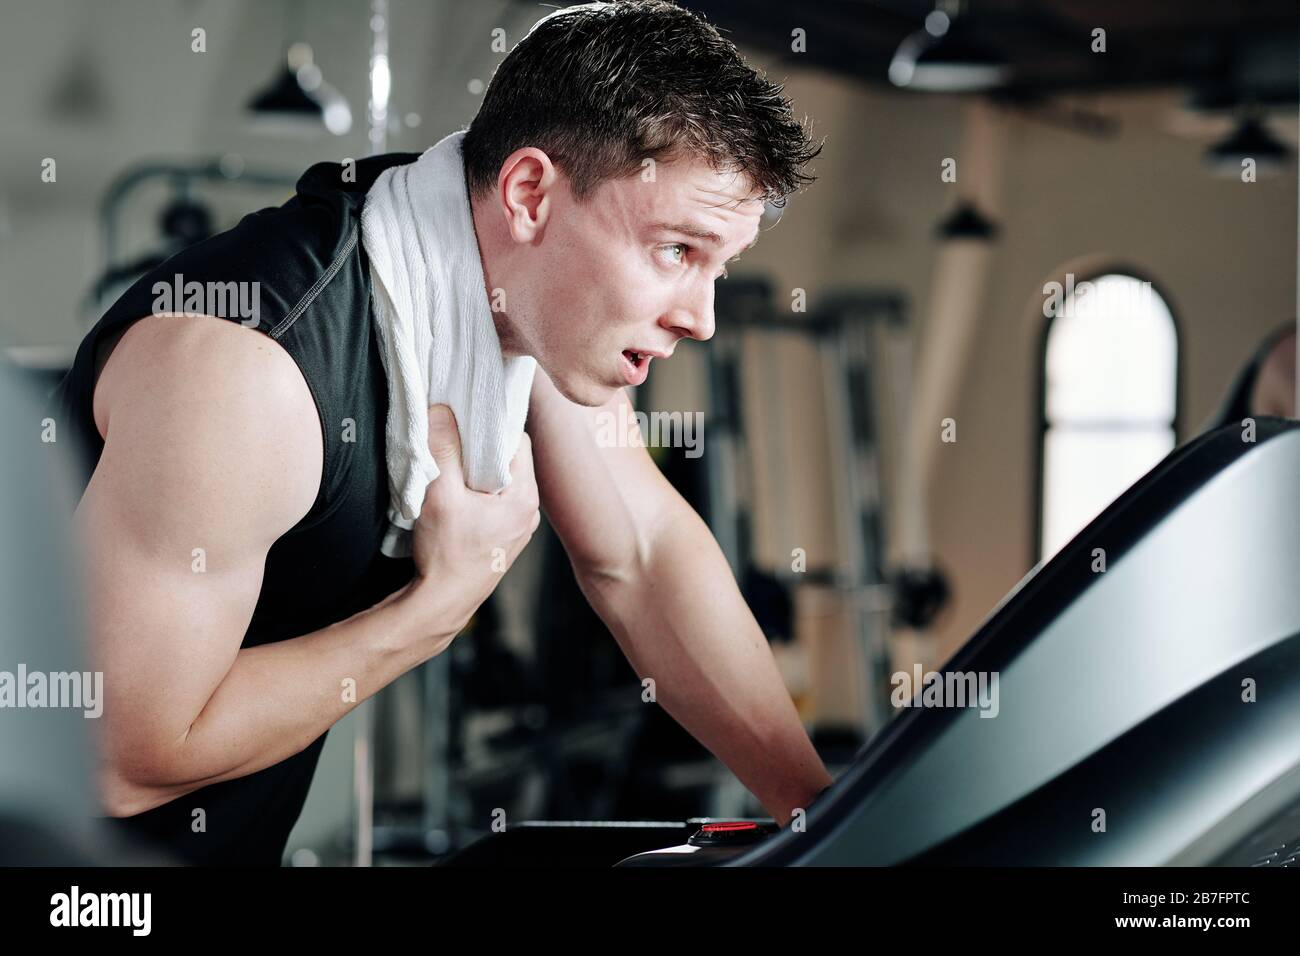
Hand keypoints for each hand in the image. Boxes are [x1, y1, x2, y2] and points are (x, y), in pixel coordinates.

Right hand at [409, 404, 540, 649]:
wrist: (440, 605)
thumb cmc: (446, 555)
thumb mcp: (440, 494)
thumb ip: (444, 449)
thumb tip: (442, 411)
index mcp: (525, 496)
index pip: (516, 441)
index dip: (489, 426)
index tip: (464, 420)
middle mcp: (529, 512)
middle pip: (507, 461)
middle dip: (479, 449)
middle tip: (451, 441)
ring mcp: (517, 528)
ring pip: (498, 483)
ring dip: (474, 473)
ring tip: (449, 468)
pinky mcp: (501, 540)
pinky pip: (492, 503)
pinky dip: (474, 494)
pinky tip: (452, 496)